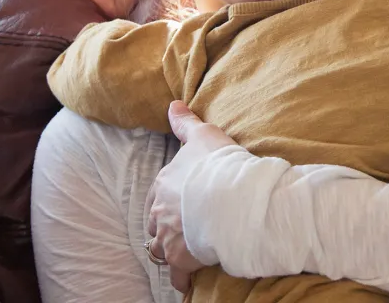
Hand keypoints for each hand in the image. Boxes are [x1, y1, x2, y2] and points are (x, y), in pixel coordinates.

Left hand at [146, 101, 236, 292]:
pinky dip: (181, 279)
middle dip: (163, 226)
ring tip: (178, 255)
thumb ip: (185, 122)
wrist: (233, 199)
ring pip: (159, 248)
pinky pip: (177, 275)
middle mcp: (161, 210)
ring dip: (167, 251)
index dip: (167, 200)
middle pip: (155, 222)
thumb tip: (173, 105)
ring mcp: (169, 236)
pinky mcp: (182, 259)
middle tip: (177, 230)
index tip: (177, 204)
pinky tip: (186, 282)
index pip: (159, 194)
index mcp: (164, 183)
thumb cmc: (220, 165)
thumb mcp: (203, 135)